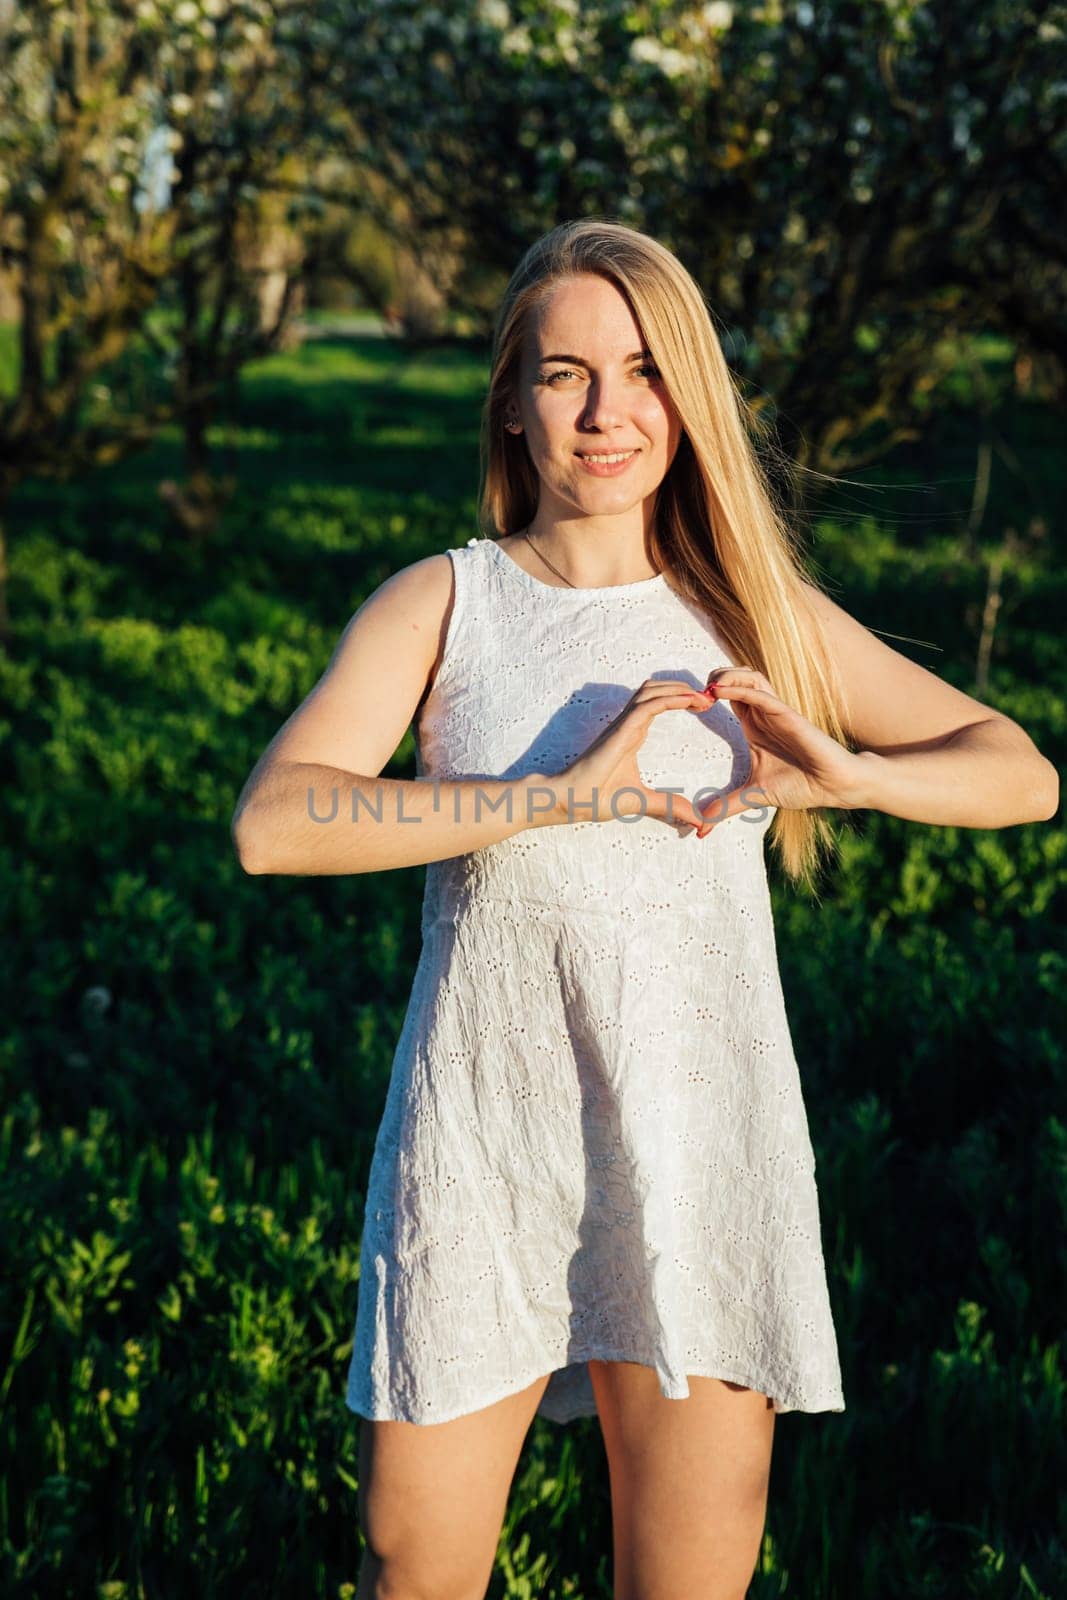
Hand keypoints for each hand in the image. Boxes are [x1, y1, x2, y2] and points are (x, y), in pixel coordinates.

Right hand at [536, 677, 717, 833]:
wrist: (568, 799)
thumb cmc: (596, 797)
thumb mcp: (642, 801)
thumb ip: (669, 806)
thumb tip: (698, 820)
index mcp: (633, 733)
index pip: (658, 703)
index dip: (682, 698)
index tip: (705, 705)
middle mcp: (628, 724)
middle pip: (657, 690)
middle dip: (684, 688)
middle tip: (710, 697)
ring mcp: (623, 725)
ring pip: (652, 691)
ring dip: (679, 689)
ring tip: (703, 696)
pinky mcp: (619, 731)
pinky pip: (647, 707)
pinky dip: (669, 699)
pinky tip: (689, 700)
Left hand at [698, 666, 864, 831]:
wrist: (830, 786)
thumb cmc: (798, 785)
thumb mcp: (752, 796)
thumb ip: (726, 807)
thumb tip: (701, 826)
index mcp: (753, 725)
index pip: (726, 695)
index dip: (706, 694)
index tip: (686, 706)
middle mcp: (762, 714)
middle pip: (735, 678)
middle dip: (713, 677)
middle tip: (694, 694)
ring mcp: (775, 712)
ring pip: (749, 678)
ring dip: (726, 676)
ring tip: (707, 687)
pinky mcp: (788, 715)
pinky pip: (761, 695)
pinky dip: (740, 690)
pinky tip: (720, 692)